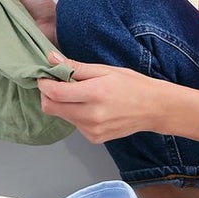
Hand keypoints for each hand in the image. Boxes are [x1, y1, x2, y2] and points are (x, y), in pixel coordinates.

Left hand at [35, 52, 164, 145]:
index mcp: (94, 94)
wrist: (155, 109)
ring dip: (63, 104)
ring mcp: (92, 130)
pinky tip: (91, 107)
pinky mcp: (95, 138)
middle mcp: (91, 116)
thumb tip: (52, 59)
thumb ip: (75, 67)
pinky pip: (74, 125)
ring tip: (80, 94)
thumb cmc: (132, 85)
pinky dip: (75, 114)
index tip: (45, 76)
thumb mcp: (104, 70)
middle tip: (58, 84)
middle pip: (51, 108)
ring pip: (62, 116)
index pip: (54, 93)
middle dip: (48, 95)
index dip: (44, 83)